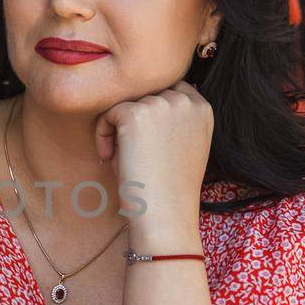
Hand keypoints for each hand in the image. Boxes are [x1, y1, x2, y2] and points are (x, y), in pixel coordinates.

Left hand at [93, 80, 212, 244]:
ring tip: (121, 160)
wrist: (165, 215)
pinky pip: (108, 114)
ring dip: (117, 130)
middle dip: (133, 121)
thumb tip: (141, 102)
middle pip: (145, 95)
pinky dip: (102, 135)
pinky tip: (109, 159)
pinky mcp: (137, 114)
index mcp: (202, 109)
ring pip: (125, 104)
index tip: (145, 145)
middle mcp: (185, 101)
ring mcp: (162, 104)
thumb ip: (173, 120)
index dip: (151, 114)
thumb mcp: (183, 146)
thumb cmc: (168, 188)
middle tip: (129, 154)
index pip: (169, 90)